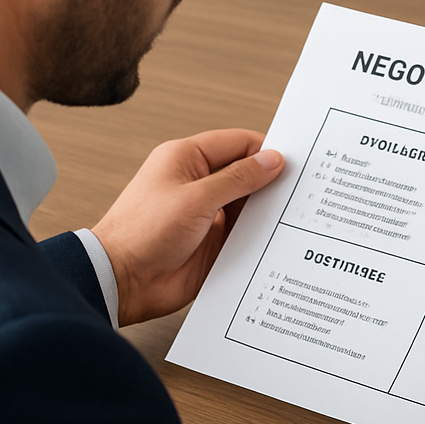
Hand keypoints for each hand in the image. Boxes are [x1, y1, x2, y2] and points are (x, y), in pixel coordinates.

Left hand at [92, 130, 283, 325]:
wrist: (122, 281)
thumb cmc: (143, 232)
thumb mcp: (197, 198)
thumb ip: (238, 178)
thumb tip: (272, 161)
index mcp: (187, 158)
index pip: (238, 143)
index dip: (267, 150)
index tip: (295, 162)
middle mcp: (198, 183)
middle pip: (246, 173)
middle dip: (271, 181)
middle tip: (302, 188)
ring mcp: (207, 213)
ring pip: (249, 203)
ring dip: (267, 209)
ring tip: (295, 213)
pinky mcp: (213, 241)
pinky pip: (245, 232)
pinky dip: (260, 233)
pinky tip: (278, 236)